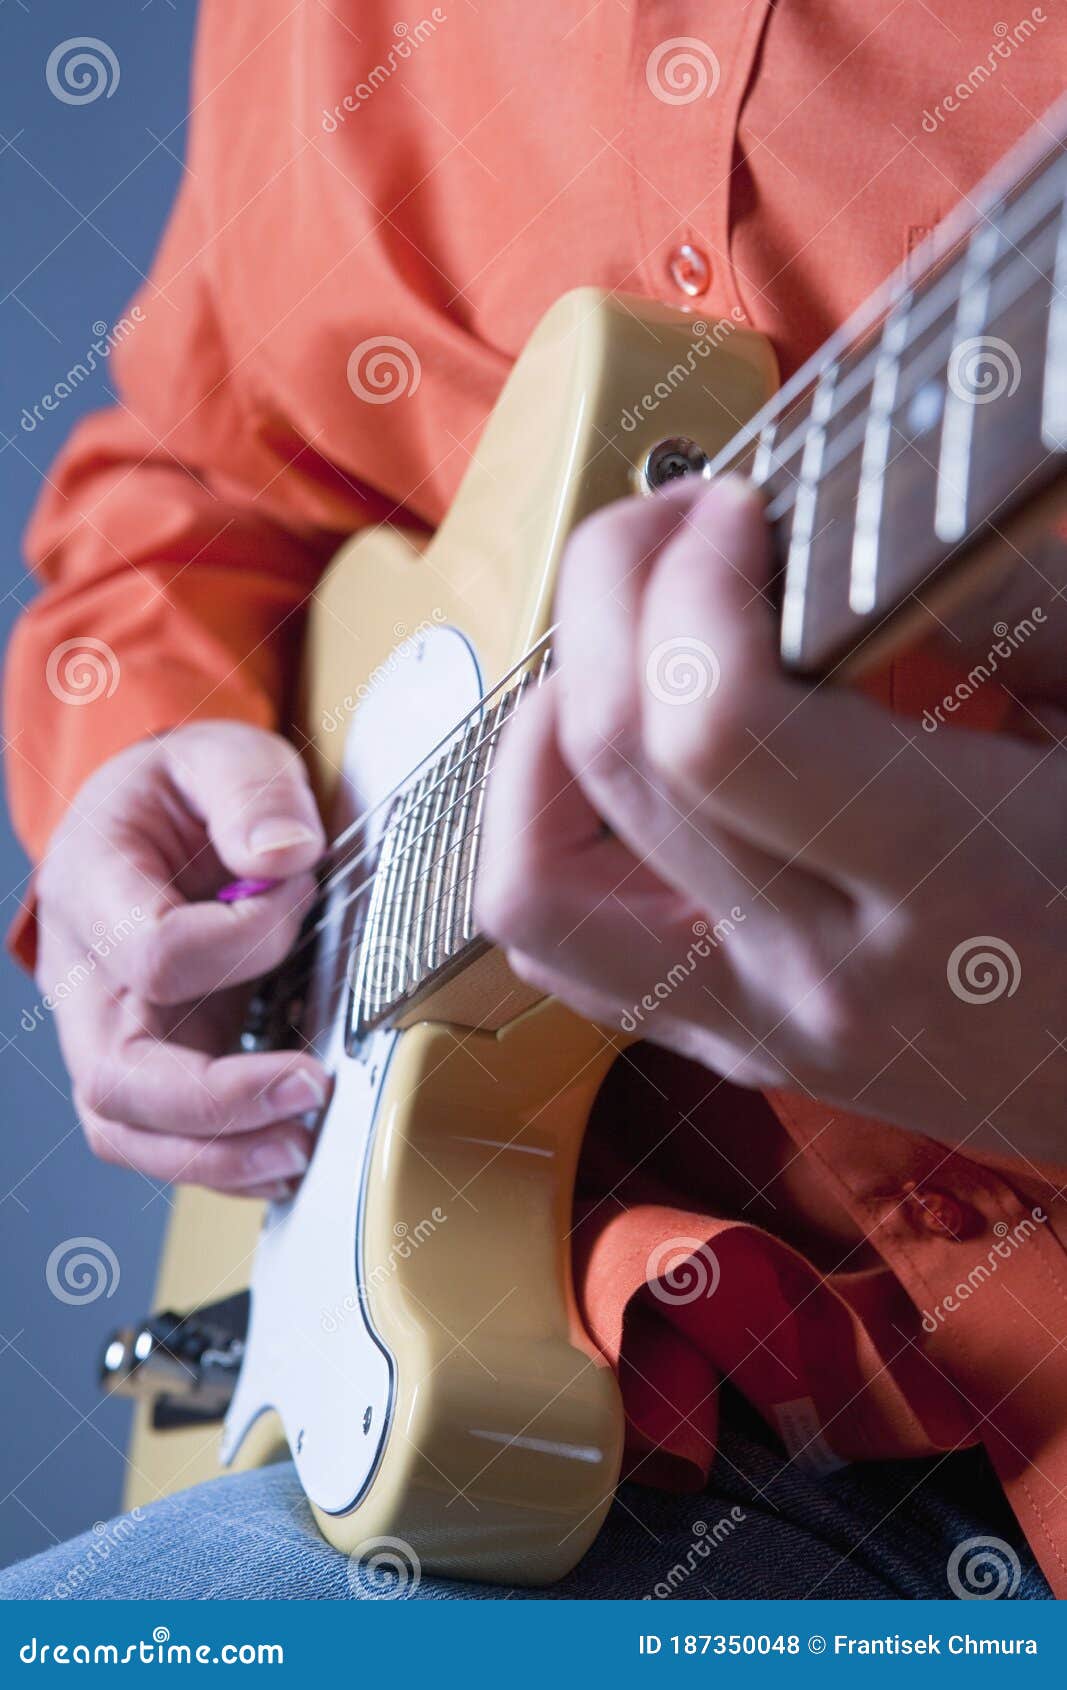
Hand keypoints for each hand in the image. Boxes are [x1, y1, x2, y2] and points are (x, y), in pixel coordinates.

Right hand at [35, 721, 330, 1198]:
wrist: (150, 818)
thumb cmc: (179, 794)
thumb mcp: (214, 755)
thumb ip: (249, 792)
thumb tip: (284, 857)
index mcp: (92, 889)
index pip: (152, 951)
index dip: (241, 938)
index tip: (299, 893)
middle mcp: (85, 977)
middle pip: (117, 1075)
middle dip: (215, 1100)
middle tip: (308, 1086)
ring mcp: (110, 1032)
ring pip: (128, 1130)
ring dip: (214, 1156)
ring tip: (298, 1149)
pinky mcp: (149, 1064)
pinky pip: (161, 1139)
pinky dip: (220, 1161)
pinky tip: (284, 1155)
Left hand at [475, 478, 1066, 1163]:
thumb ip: (1025, 603)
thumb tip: (886, 496)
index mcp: (958, 877)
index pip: (714, 724)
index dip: (691, 583)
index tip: (743, 514)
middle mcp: (828, 972)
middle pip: (610, 757)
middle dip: (610, 589)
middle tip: (678, 529)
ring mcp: (762, 1027)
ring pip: (533, 887)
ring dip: (536, 735)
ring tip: (615, 649)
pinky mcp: (735, 1045)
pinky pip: (564, 952)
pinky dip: (543, 838)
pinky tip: (611, 764)